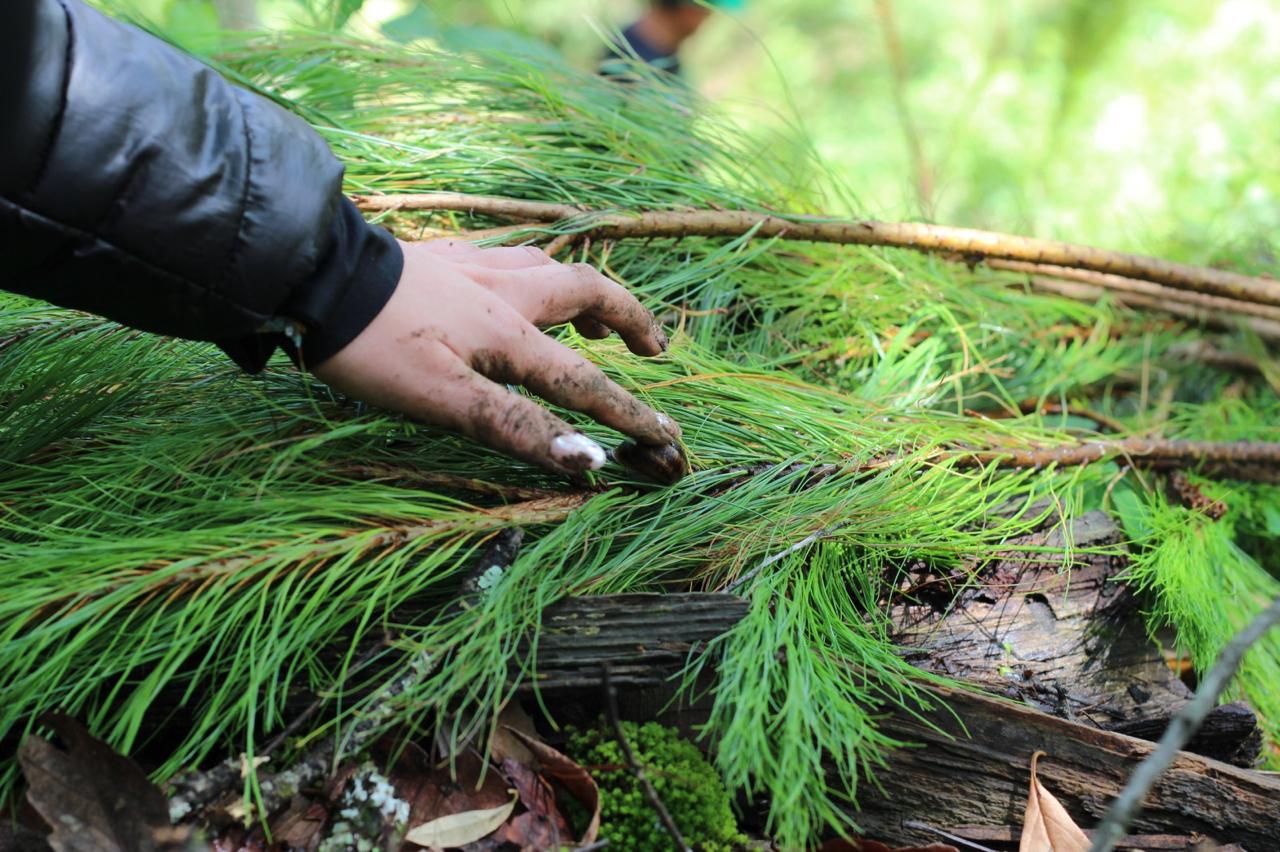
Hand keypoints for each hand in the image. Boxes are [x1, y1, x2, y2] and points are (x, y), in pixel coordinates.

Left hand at [313, 239, 681, 475]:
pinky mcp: (441, 257)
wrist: (308, 274)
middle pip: (589, 294)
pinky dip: (536, 275)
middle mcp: (504, 292)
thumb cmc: (369, 347)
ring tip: (596, 326)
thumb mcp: (441, 400)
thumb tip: (589, 461)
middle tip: (654, 351)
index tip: (669, 441)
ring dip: (587, 296)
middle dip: (631, 322)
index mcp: (509, 334)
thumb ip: (515, 426)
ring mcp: (472, 267)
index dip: (630, 415)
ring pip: (550, 268)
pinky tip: (515, 289)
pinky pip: (510, 259)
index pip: (586, 384)